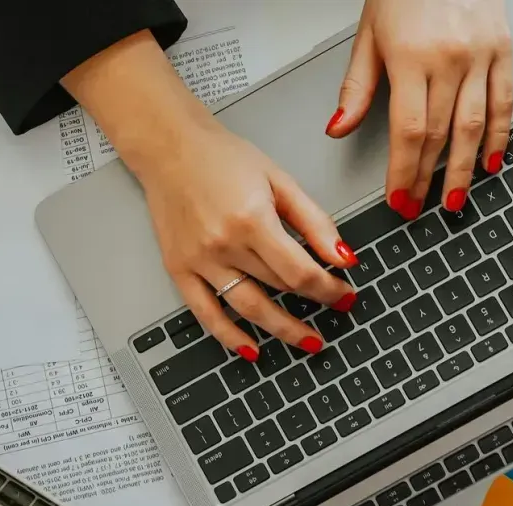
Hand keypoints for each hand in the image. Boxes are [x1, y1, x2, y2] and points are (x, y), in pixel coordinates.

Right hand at [64, 32, 356, 359]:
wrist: (169, 150)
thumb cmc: (221, 158)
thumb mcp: (279, 180)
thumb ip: (313, 221)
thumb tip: (343, 256)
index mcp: (252, 220)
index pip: (299, 271)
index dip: (327, 288)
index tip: (344, 294)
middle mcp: (224, 245)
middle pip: (278, 288)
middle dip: (312, 303)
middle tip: (334, 311)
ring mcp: (199, 262)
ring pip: (247, 308)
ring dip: (280, 329)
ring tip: (305, 341)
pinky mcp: (180, 270)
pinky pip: (206, 314)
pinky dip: (229, 336)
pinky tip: (250, 349)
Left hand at [326, 0, 512, 215]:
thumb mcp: (368, 37)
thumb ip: (355, 88)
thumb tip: (338, 128)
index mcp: (411, 59)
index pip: (407, 132)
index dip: (403, 172)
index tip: (398, 199)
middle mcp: (449, 59)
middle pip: (438, 135)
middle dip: (427, 178)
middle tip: (418, 208)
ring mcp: (480, 55)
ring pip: (473, 125)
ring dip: (463, 168)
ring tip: (453, 198)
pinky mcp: (502, 48)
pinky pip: (503, 100)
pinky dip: (498, 134)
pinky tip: (490, 160)